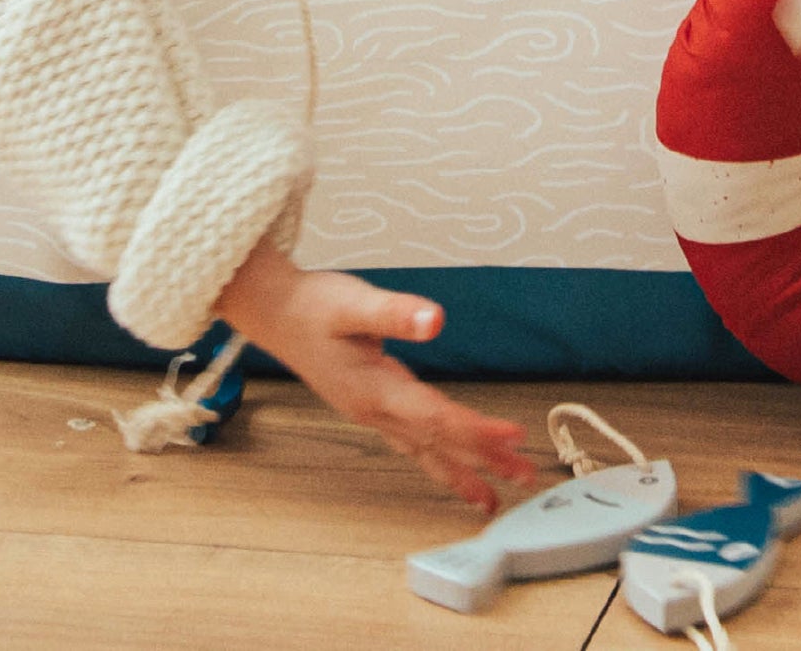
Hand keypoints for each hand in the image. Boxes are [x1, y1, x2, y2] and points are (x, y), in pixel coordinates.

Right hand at [216, 240, 535, 508]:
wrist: (275, 315)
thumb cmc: (311, 308)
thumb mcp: (352, 303)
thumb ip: (393, 313)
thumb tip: (434, 320)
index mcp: (373, 390)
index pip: (434, 417)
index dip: (475, 429)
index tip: (513, 436)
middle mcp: (375, 411)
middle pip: (437, 443)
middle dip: (483, 461)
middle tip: (525, 478)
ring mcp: (373, 414)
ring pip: (425, 451)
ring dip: (462, 473)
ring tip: (492, 498)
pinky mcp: (373, 409)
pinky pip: (413, 445)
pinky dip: (438, 460)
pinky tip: (453, 468)